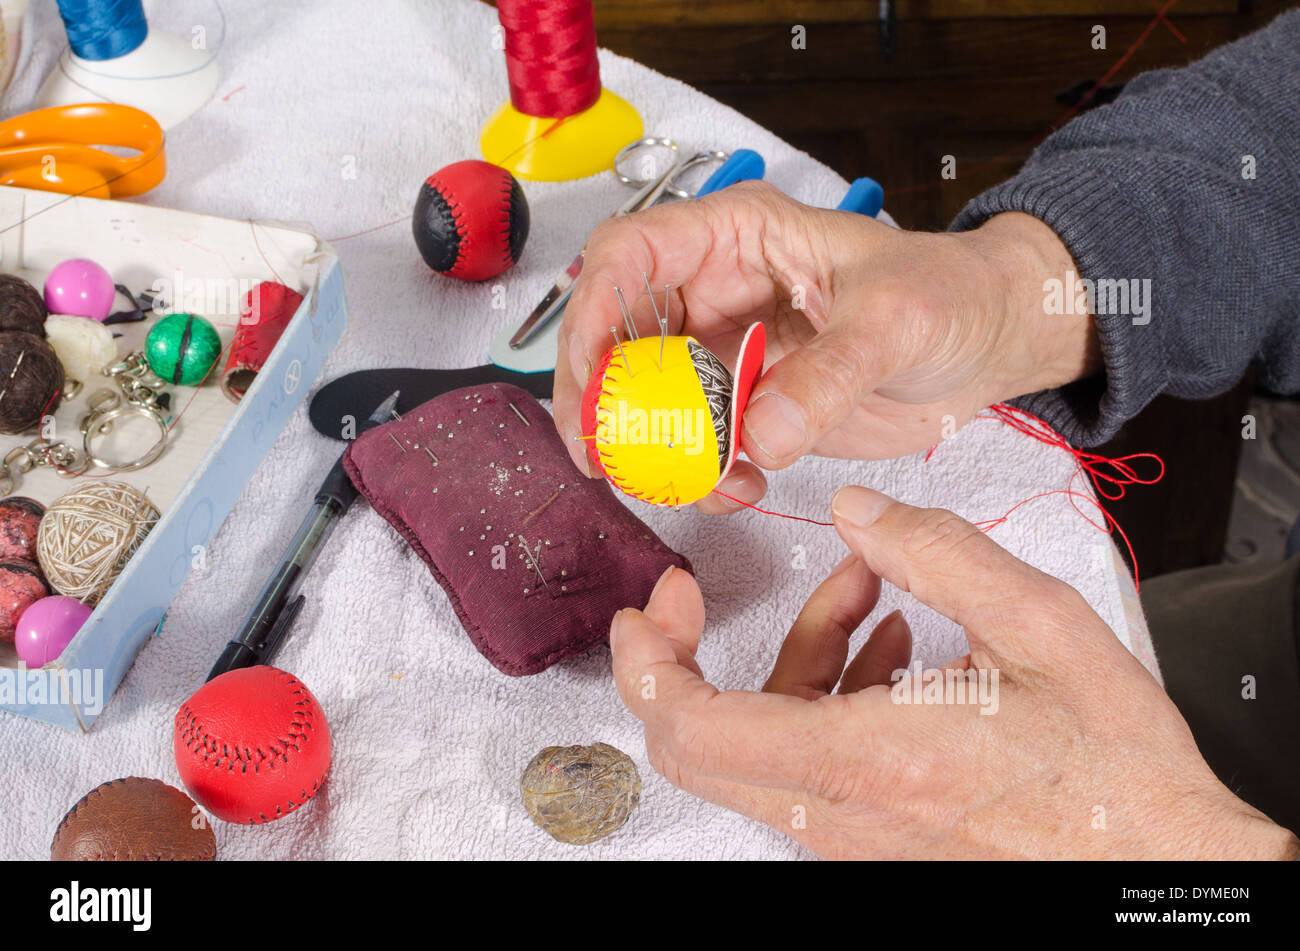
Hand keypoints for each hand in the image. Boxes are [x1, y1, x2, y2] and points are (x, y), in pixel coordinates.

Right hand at [554, 182, 1098, 512]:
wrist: (988, 342)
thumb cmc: (949, 291)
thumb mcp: (896, 319)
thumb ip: (829, 373)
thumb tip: (759, 432)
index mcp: (738, 236)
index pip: (630, 254)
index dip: (593, 310)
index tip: (591, 375)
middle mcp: (716, 290)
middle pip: (617, 335)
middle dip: (601, 400)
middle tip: (606, 456)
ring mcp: (726, 351)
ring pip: (647, 399)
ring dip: (652, 449)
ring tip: (693, 483)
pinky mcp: (747, 404)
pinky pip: (696, 443)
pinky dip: (702, 475)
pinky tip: (741, 488)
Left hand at [610, 485, 1298, 858]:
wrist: (1159, 862)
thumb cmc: (1113, 767)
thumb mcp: (1040, 628)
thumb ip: (937, 554)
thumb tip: (858, 512)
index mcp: (870, 758)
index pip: (697, 728)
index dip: (646, 665)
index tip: (645, 610)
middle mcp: (845, 808)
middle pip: (701, 745)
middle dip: (686, 656)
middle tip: (696, 596)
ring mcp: (854, 830)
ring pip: (762, 742)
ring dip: (792, 654)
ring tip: (871, 590)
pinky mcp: (874, 831)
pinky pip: (810, 759)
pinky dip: (827, 691)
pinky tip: (894, 644)